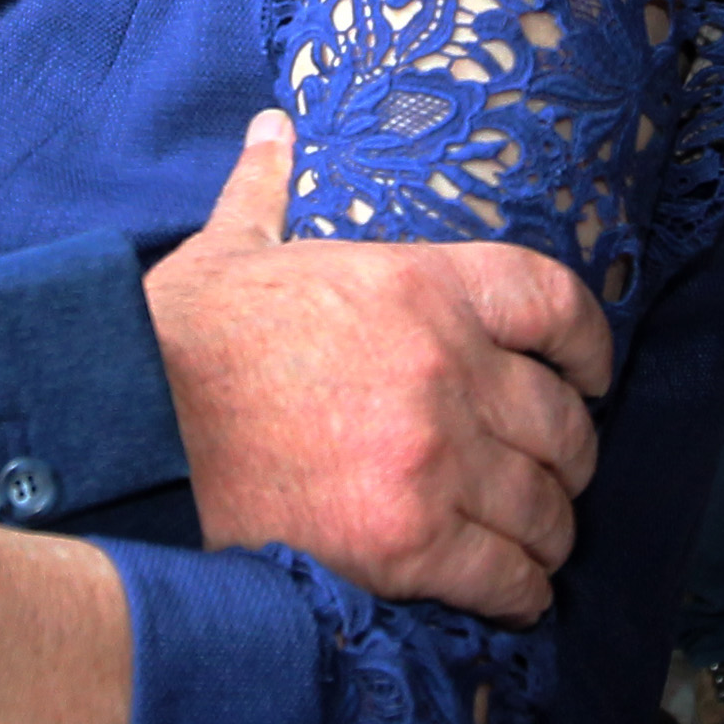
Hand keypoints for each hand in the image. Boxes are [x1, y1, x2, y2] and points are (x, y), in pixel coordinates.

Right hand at [141, 112, 606, 624]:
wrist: (131, 431)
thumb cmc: (175, 341)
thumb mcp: (229, 250)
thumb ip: (268, 191)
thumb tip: (273, 130)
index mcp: (417, 284)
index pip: (553, 301)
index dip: (589, 344)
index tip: (591, 374)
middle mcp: (445, 367)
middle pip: (563, 420)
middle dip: (567, 455)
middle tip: (549, 474)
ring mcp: (435, 458)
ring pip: (545, 507)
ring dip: (546, 531)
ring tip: (531, 543)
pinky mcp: (410, 541)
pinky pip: (508, 576)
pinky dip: (519, 592)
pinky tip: (509, 594)